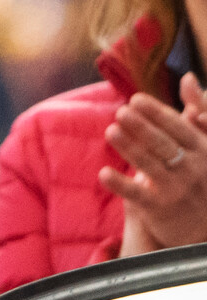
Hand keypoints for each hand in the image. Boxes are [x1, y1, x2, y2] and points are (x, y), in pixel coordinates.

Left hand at [105, 73, 206, 253]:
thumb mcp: (204, 143)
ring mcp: (176, 190)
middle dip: (143, 128)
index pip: (180, 129)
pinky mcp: (159, 209)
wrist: (203, 223)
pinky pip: (137, 195)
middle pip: (165, 145)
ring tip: (110, 131)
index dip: (158, 114)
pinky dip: (121, 185)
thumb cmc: (199, 172)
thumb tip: (187, 76)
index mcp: (204, 150)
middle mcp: (193, 169)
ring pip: (150, 166)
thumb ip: (198, 110)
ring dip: (130, 149)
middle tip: (121, 111)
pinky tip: (104, 173)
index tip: (136, 99)